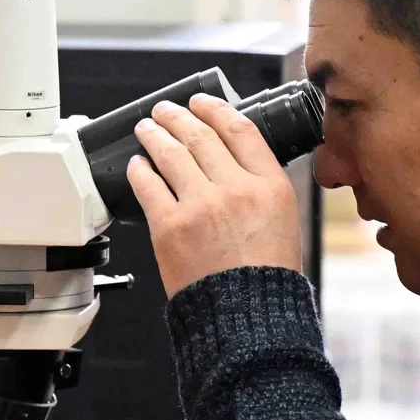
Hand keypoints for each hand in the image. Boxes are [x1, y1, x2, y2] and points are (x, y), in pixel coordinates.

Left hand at [127, 94, 303, 296]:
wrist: (246, 318)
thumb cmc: (265, 279)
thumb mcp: (284, 221)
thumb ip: (260, 187)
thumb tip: (232, 163)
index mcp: (270, 185)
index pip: (239, 129)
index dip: (215, 108)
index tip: (201, 102)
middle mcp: (235, 188)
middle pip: (200, 135)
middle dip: (177, 116)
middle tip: (166, 110)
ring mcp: (200, 205)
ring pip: (170, 152)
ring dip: (154, 134)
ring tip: (146, 127)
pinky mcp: (170, 226)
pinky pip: (148, 184)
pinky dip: (139, 169)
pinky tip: (136, 164)